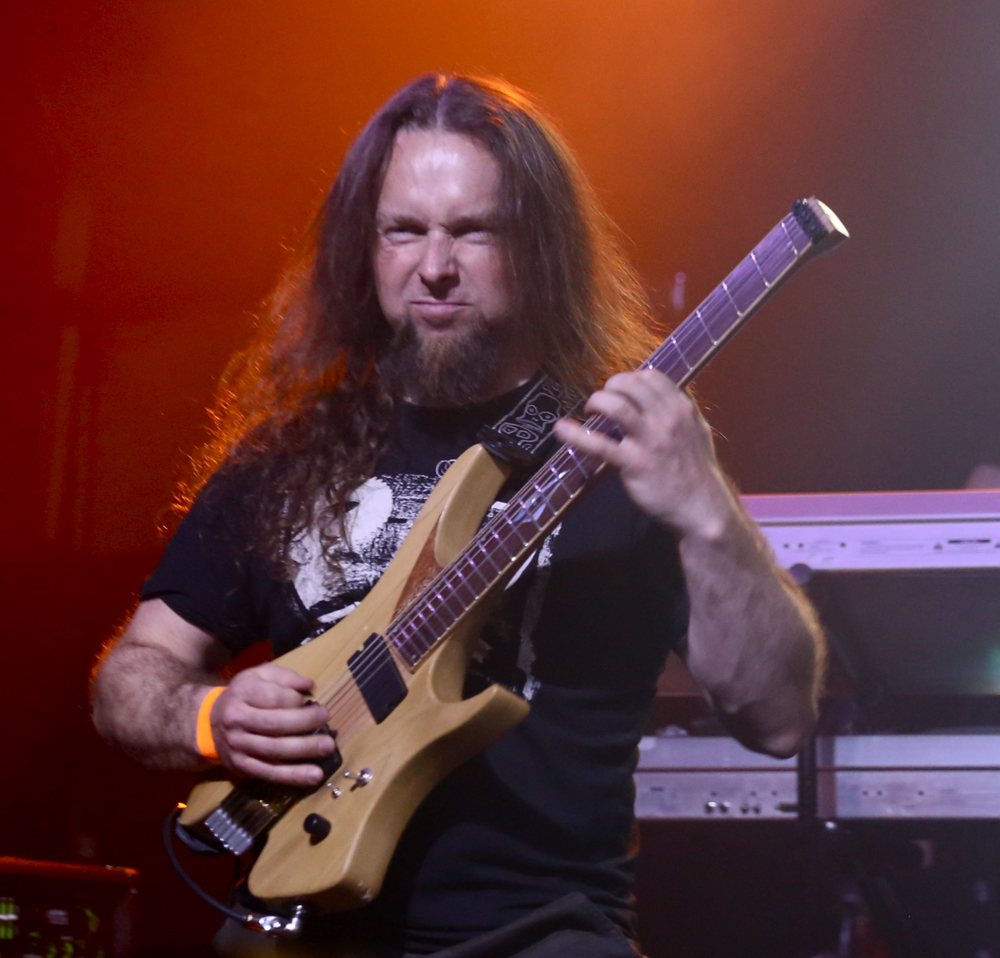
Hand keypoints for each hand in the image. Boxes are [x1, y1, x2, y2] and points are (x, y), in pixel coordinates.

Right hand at [207, 663, 336, 786]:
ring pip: (274, 750)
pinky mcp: (242, 766)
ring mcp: (238, 746)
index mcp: (242, 693)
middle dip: (305, 722)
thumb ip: (285, 677)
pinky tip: (314, 776)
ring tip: (328, 746)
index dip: (297, 699)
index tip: (311, 700)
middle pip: (275, 724)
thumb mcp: (259, 676)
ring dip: (304, 750)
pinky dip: (293, 776)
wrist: (209, 722)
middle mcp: (237, 720)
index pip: (274, 697)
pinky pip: (270, 773)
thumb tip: (309, 686)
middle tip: (327, 718)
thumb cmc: (244, 695)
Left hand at [553, 369, 735, 539]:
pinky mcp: (635, 463)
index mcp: (682, 409)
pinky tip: (560, 429)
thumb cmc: (696, 472)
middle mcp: (668, 419)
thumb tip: (660, 396)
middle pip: (631, 385)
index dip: (630, 379)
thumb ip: (678, 412)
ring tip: (590, 410)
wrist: (702, 508)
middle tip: (601, 401)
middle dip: (610, 387)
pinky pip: (601, 444)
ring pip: (617, 406)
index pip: (652, 377)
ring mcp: (651, 441)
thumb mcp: (696, 432)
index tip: (619, 390)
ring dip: (597, 402)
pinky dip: (576, 434)